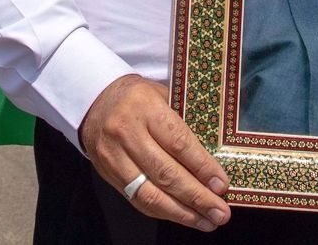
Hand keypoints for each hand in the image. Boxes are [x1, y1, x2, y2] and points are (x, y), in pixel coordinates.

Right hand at [80, 74, 231, 231]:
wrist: (95, 101)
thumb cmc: (139, 98)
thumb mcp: (163, 96)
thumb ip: (185, 122)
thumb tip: (216, 156)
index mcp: (146, 108)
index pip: (179, 143)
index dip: (202, 167)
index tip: (222, 185)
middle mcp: (127, 133)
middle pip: (166, 173)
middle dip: (197, 197)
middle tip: (221, 212)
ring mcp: (114, 157)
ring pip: (150, 193)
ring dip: (182, 213)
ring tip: (207, 222)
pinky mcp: (108, 174)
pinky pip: (137, 199)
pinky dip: (163, 211)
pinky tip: (183, 217)